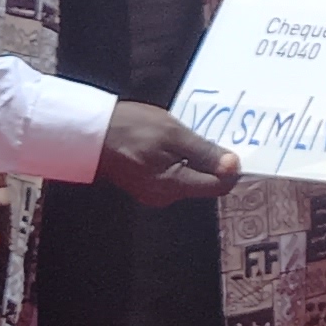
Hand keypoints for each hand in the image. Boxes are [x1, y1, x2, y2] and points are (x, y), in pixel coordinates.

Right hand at [93, 100, 237, 205]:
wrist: (91, 132)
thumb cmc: (131, 129)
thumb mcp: (173, 134)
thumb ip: (204, 152)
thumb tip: (233, 166)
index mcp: (175, 187)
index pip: (220, 187)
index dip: (231, 168)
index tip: (230, 147)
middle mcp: (166, 197)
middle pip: (206, 184)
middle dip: (211, 161)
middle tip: (200, 135)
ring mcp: (155, 192)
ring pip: (191, 178)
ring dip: (194, 158)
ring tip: (180, 135)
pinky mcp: (147, 184)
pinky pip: (175, 174)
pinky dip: (180, 159)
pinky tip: (169, 142)